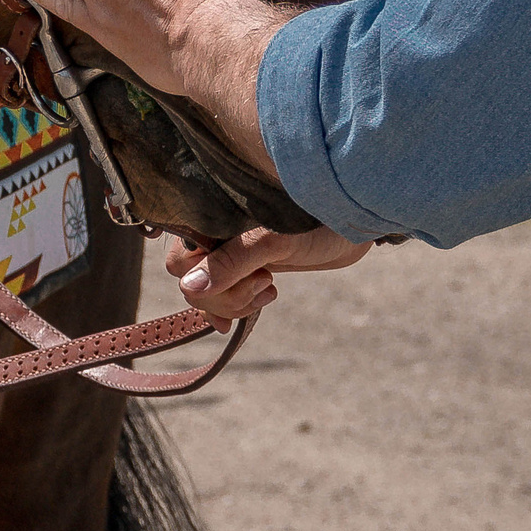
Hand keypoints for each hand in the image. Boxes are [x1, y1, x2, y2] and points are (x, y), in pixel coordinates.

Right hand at [166, 227, 372, 329]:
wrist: (351, 224)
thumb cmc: (316, 219)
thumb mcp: (275, 240)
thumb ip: (232, 261)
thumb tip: (189, 289)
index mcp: (211, 214)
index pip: (179, 259)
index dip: (203, 279)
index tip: (246, 276)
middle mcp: (212, 231)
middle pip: (190, 283)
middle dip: (226, 294)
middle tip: (266, 282)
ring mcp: (227, 250)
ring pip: (206, 294)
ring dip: (235, 301)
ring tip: (270, 288)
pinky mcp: (243, 265)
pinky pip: (221, 296)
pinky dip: (231, 308)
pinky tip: (244, 315)